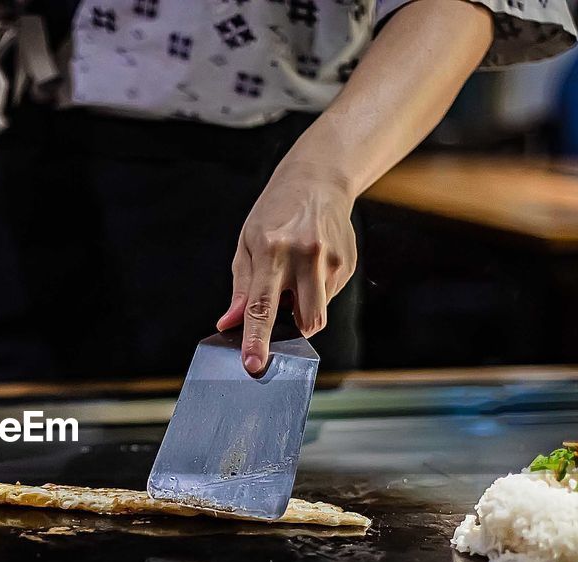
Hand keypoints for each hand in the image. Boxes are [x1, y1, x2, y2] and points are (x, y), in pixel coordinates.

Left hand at [217, 157, 356, 374]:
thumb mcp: (247, 243)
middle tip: (281, 308)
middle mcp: (305, 256)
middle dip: (293, 329)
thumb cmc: (276, 211)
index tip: (254, 365)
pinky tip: (310, 265)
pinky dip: (315, 292)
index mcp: (272, 250)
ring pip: (318, 313)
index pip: (263, 307)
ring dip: (303, 308)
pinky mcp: (346, 264)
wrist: (317, 180)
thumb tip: (231, 322)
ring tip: (294, 276)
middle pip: (306, 321)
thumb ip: (242, 288)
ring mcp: (330, 260)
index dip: (257, 340)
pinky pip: (328, 296)